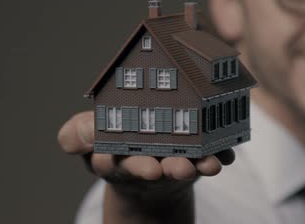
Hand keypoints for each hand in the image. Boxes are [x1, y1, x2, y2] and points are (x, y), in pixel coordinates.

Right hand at [58, 110, 235, 222]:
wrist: (139, 160)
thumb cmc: (111, 142)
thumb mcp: (87, 137)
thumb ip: (78, 134)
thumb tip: (80, 134)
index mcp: (112, 157)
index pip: (117, 162)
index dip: (134, 165)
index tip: (150, 169)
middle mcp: (141, 163)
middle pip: (154, 168)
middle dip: (168, 168)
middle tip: (180, 168)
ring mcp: (167, 161)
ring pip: (182, 165)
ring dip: (196, 165)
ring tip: (209, 165)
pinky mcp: (191, 157)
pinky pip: (206, 158)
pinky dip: (217, 156)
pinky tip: (226, 154)